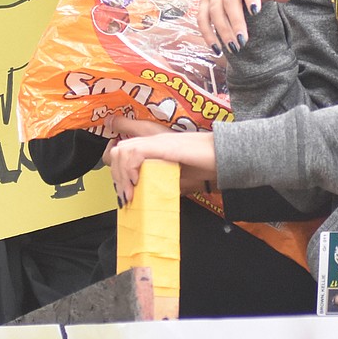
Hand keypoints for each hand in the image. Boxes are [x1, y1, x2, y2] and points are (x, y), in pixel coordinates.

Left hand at [102, 119, 217, 205]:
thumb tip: (143, 196)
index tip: (123, 191)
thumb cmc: (202, 164)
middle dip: (116, 175)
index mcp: (152, 147)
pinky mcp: (164, 147)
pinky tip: (137, 181)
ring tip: (130, 193)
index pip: (122, 150)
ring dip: (122, 175)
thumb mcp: (174, 175)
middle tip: (125, 195)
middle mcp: (151, 141)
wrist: (222, 156)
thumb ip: (158, 180)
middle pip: (117, 150)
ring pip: (123, 151)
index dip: (116, 171)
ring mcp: (157, 143)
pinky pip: (136, 152)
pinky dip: (131, 168)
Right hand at [197, 0, 290, 52]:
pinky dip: (207, 33)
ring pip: (214, 11)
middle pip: (229, 1)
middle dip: (236, 22)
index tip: (256, 11)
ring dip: (222, 30)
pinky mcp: (203, 0)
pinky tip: (216, 48)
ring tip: (234, 47)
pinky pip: (201, 18)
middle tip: (244, 41)